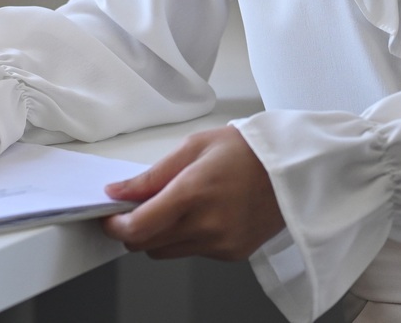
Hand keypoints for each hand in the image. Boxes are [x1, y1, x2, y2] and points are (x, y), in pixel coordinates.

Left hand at [101, 126, 284, 259]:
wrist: (292, 169)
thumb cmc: (246, 150)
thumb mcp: (193, 146)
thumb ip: (152, 175)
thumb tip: (118, 192)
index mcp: (193, 192)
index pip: (138, 227)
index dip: (114, 226)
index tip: (108, 216)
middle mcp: (206, 225)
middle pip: (147, 245)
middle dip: (133, 229)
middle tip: (138, 207)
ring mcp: (220, 243)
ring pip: (166, 253)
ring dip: (158, 236)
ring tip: (175, 207)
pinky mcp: (231, 254)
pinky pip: (192, 253)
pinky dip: (185, 238)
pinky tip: (201, 215)